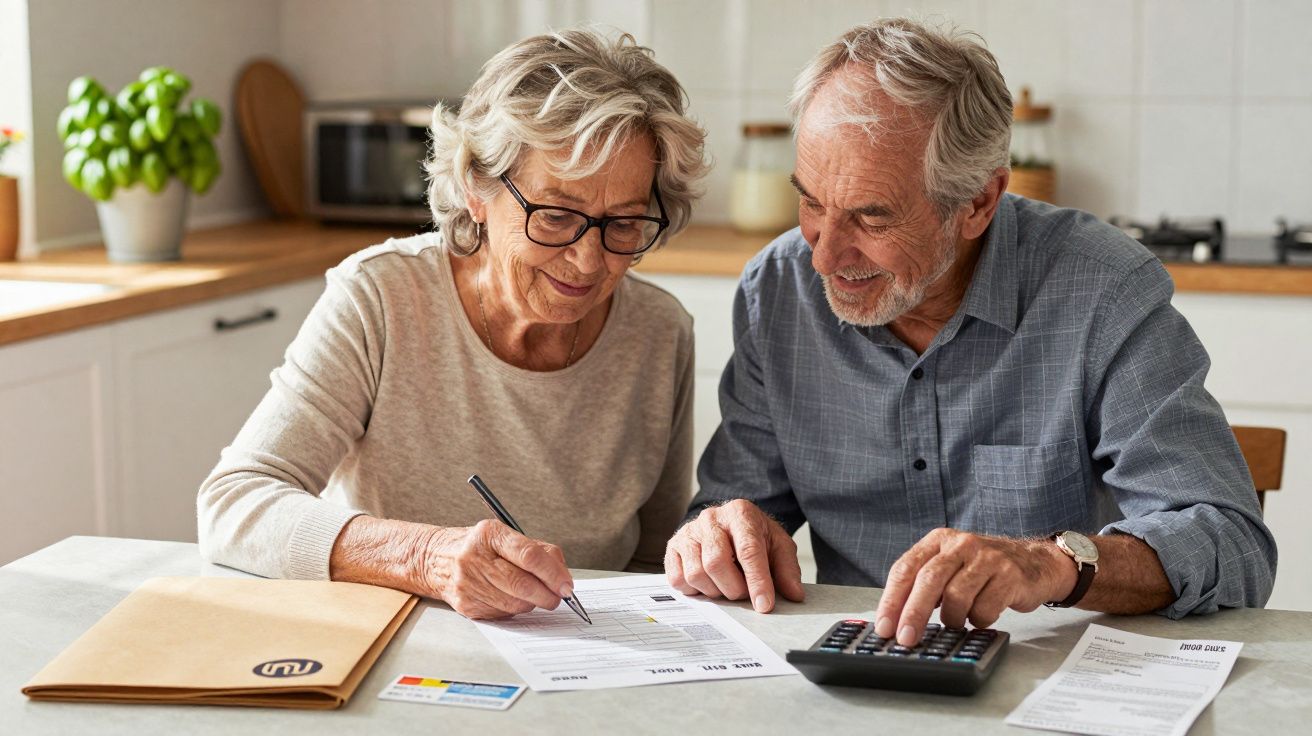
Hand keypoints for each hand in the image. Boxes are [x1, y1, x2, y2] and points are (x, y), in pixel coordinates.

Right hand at [415, 519, 573, 619]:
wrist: (436, 560)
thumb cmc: (480, 547)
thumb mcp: (506, 536)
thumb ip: (538, 551)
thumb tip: (563, 577)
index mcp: (489, 534)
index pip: (528, 555)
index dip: (553, 573)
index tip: (567, 585)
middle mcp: (475, 558)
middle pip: (522, 584)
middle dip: (548, 594)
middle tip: (559, 597)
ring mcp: (468, 583)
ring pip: (514, 603)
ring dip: (533, 603)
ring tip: (536, 595)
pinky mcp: (466, 605)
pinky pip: (502, 614)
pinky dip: (515, 609)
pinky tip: (511, 598)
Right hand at [664, 499, 805, 612]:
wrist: (728, 524)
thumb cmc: (753, 536)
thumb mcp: (778, 546)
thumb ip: (787, 569)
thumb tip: (794, 594)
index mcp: (740, 513)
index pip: (748, 551)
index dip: (757, 582)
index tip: (764, 605)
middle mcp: (711, 518)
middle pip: (716, 563)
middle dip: (734, 588)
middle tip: (744, 594)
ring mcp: (689, 532)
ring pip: (696, 573)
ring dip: (714, 591)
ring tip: (726, 586)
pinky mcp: (673, 546)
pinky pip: (677, 579)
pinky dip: (694, 590)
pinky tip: (708, 583)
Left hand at [874, 528, 1076, 646]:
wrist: (1036, 562)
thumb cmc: (983, 569)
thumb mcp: (949, 565)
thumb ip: (924, 584)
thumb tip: (896, 619)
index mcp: (938, 540)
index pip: (905, 568)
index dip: (892, 600)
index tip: (884, 626)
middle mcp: (961, 544)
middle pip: (929, 580)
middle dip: (913, 614)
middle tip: (905, 639)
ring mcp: (987, 558)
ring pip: (956, 597)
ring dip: (953, 619)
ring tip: (958, 621)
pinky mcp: (1009, 576)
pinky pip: (984, 609)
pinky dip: (979, 620)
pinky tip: (981, 614)